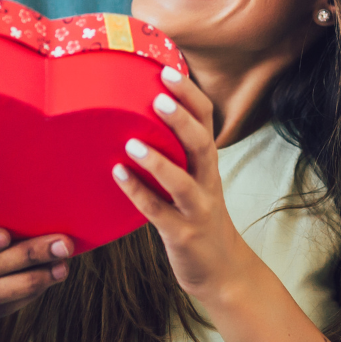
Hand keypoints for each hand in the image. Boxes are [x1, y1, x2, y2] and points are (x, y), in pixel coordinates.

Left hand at [110, 67, 243, 297]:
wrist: (223, 271)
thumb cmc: (197, 217)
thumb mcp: (194, 181)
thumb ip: (175, 154)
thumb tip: (135, 117)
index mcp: (208, 164)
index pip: (207, 120)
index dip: (190, 95)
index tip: (168, 70)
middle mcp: (208, 182)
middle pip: (202, 143)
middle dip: (181, 118)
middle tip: (158, 95)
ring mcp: (197, 209)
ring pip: (183, 181)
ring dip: (158, 160)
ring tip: (132, 142)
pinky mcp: (182, 234)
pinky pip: (159, 212)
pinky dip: (139, 193)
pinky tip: (118, 176)